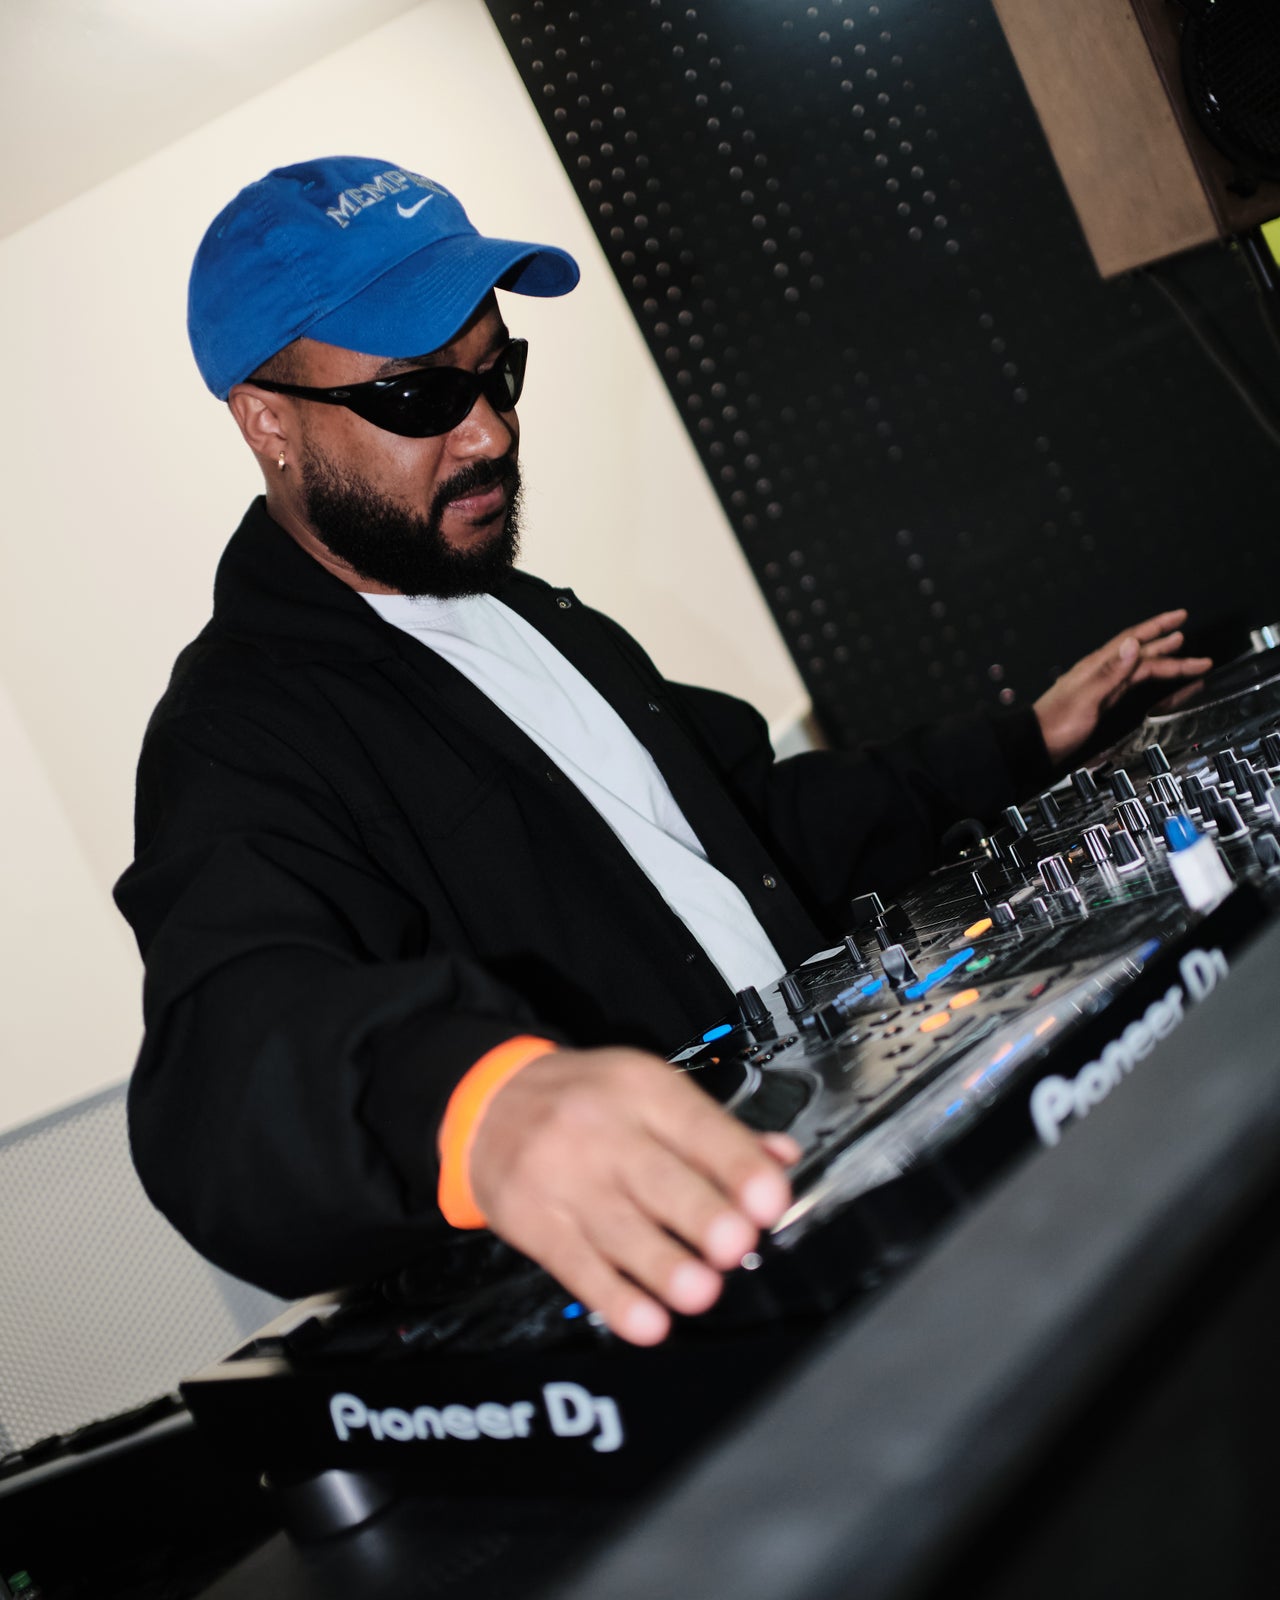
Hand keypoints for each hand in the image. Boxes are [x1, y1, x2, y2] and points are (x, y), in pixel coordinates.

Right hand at [468, 1047, 799, 1345]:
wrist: (488, 1101)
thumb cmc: (583, 1100)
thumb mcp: (647, 1091)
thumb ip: (715, 1130)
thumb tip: (779, 1159)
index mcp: (642, 1089)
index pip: (697, 1127)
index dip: (736, 1165)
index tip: (770, 1199)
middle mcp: (601, 1130)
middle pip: (657, 1177)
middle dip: (700, 1214)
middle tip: (737, 1245)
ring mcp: (562, 1177)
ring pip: (618, 1228)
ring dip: (661, 1264)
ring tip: (700, 1291)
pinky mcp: (532, 1222)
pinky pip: (575, 1264)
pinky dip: (612, 1297)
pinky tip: (643, 1320)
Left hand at [1032, 609, 1211, 764]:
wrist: (1038, 745)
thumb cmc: (1057, 723)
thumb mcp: (1086, 697)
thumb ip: (1111, 672)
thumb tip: (1133, 644)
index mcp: (1098, 665)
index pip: (1133, 639)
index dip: (1158, 627)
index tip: (1180, 617)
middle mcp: (1102, 671)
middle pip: (1140, 652)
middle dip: (1167, 644)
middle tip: (1189, 635)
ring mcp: (1103, 685)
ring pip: (1139, 667)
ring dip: (1162, 660)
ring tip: (1182, 652)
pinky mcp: (1104, 700)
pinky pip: (1133, 683)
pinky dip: (1150, 678)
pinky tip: (1156, 678)